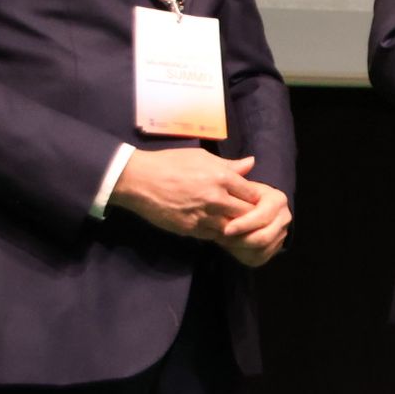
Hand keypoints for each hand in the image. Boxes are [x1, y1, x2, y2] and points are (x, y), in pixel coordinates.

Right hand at [109, 148, 259, 239]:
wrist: (139, 180)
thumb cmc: (171, 163)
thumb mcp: (201, 157)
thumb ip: (229, 165)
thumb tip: (251, 163)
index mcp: (221, 177)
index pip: (251, 193)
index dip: (255, 197)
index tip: (253, 199)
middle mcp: (215, 198)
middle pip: (245, 214)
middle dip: (249, 215)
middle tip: (250, 215)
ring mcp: (203, 216)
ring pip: (231, 228)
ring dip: (235, 227)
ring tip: (235, 224)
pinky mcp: (190, 229)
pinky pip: (212, 236)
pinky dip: (218, 233)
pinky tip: (218, 229)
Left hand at [218, 180, 291, 266]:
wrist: (251, 208)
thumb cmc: (242, 194)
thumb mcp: (240, 183)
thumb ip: (241, 174)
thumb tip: (250, 161)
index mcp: (278, 200)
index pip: (262, 217)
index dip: (243, 224)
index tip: (225, 229)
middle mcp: (284, 218)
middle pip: (264, 237)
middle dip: (241, 240)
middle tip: (222, 239)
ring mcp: (281, 234)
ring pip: (261, 250)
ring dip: (240, 248)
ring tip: (223, 242)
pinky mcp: (274, 248)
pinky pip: (259, 258)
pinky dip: (243, 255)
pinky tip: (231, 248)